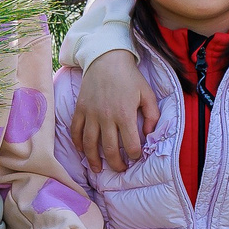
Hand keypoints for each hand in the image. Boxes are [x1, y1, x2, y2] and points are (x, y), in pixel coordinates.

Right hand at [70, 51, 155, 172]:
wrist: (106, 59)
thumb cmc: (130, 77)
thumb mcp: (147, 94)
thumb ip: (153, 116)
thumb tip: (149, 135)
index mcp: (125, 114)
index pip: (130, 145)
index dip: (134, 155)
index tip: (135, 156)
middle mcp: (106, 117)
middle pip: (109, 150)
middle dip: (116, 164)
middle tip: (120, 169)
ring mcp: (90, 114)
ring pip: (89, 144)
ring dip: (94, 160)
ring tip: (98, 169)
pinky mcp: (80, 109)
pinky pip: (75, 131)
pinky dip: (78, 144)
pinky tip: (83, 152)